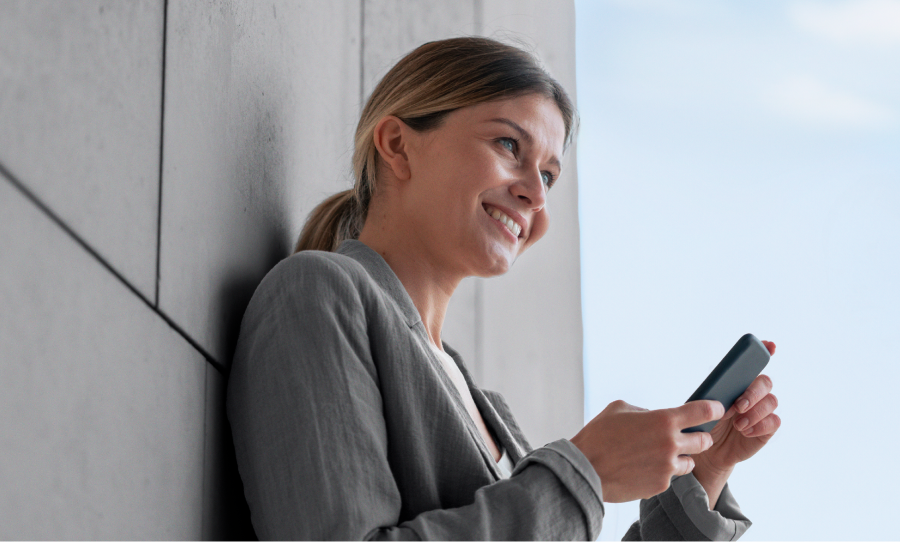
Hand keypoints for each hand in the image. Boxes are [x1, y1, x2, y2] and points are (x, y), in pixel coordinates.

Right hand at [571, 399, 723, 502]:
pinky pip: (670, 477)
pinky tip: (643, 468)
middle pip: (704, 441)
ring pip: (690, 462)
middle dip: (699, 437)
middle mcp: (670, 443)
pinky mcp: (660, 485)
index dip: (714, 409)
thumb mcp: (619, 409)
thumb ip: (644, 411)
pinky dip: (661, 472)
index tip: (718, 409)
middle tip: (690, 436)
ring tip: (660, 456)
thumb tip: (655, 417)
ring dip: (681, 458)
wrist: (585, 469)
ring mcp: (667, 467)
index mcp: (663, 420)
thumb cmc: (598, 436)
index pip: (702, 412)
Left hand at [693, 340, 781, 475]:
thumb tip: (723, 398)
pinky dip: (759, 426)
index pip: (754, 362)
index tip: (770, 345)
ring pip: (772, 401)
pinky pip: (774, 421)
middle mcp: (753, 393)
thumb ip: (712, 397)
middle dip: (753, 392)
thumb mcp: (702, 407)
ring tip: (737, 424)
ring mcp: (762, 410)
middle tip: (739, 405)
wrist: (707, 450)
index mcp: (737, 382)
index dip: (764, 350)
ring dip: (754, 412)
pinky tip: (745, 432)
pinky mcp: (767, 428)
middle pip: (765, 382)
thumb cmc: (704, 423)